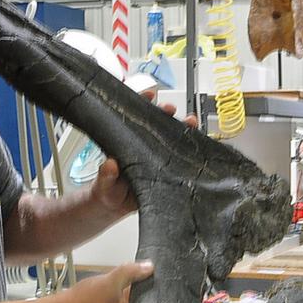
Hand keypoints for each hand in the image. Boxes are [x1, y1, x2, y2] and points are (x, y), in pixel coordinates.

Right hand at [52, 261, 153, 302]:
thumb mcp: (109, 283)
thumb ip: (131, 272)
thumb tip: (150, 267)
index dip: (162, 300)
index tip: (168, 287)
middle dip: (151, 295)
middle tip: (157, 280)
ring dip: (140, 295)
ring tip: (143, 281)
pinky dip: (131, 297)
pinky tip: (130, 286)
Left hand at [89, 91, 198, 217]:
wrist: (117, 208)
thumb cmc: (108, 190)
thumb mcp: (104, 183)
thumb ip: (105, 175)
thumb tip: (110, 164)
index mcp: (127, 142)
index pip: (136, 117)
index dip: (143, 103)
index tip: (149, 95)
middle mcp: (144, 146)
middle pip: (158, 124)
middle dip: (166, 112)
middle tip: (170, 109)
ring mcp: (157, 157)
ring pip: (173, 138)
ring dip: (183, 128)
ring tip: (191, 122)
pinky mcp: (168, 171)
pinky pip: (181, 160)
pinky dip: (191, 153)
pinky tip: (198, 147)